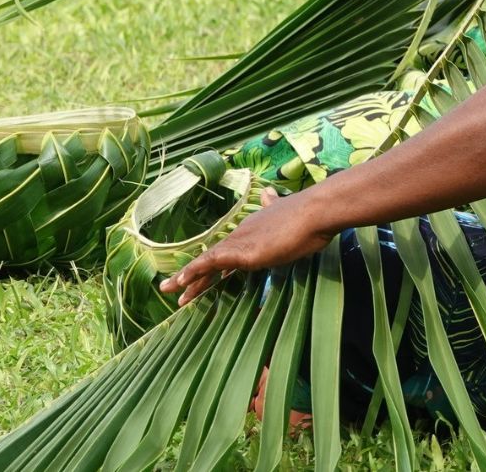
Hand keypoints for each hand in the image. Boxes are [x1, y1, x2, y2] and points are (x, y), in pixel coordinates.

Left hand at [159, 187, 332, 305]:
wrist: (314, 211)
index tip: (202, 277)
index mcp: (251, 227)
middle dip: (195, 274)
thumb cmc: (307, 216)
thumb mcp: (287, 211)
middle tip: (176, 288)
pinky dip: (195, 272)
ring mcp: (241, 243)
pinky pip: (210, 263)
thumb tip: (269, 192)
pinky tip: (182, 283)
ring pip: (206, 262)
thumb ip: (274, 205)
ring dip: (188, 279)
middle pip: (213, 257)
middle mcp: (241, 233)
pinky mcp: (242, 253)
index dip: (214, 264)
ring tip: (170, 292)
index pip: (228, 249)